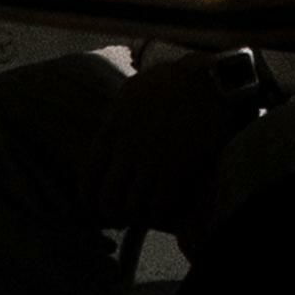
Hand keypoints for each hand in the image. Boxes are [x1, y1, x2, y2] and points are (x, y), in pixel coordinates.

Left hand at [85, 51, 261, 240]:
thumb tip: (105, 131)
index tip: (96, 203)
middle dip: (112, 212)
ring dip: (135, 213)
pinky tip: (161, 205)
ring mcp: (151, 162)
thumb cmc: (170, 81)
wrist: (206, 80)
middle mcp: (127, 150)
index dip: (90, 197)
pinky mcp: (175, 170)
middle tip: (120, 214)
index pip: (89, 177)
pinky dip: (157, 212)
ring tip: (141, 211)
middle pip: (108, 199)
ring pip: (131, 207)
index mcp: (112, 130)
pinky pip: (158, 206)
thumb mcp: (131, 91)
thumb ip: (114, 116)